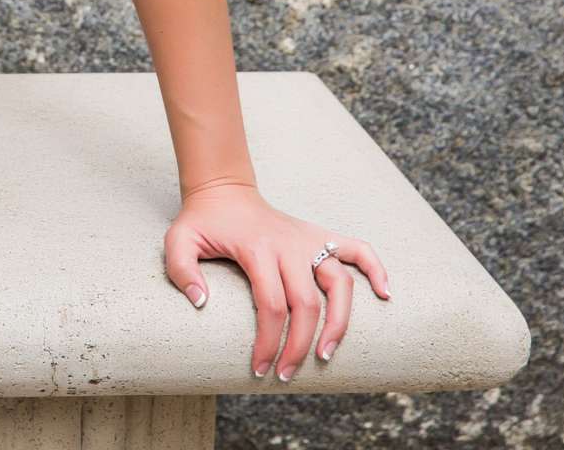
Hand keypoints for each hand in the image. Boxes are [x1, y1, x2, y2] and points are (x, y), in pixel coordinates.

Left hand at [163, 180, 392, 380]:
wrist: (223, 190)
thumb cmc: (202, 222)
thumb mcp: (178, 241)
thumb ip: (182, 270)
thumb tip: (202, 303)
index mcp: (256, 249)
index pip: (271, 305)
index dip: (269, 342)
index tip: (261, 368)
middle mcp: (288, 245)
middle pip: (307, 302)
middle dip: (299, 345)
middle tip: (289, 374)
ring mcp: (308, 240)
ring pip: (340, 282)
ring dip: (340, 321)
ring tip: (328, 353)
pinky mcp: (319, 236)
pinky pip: (357, 248)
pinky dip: (375, 268)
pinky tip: (385, 294)